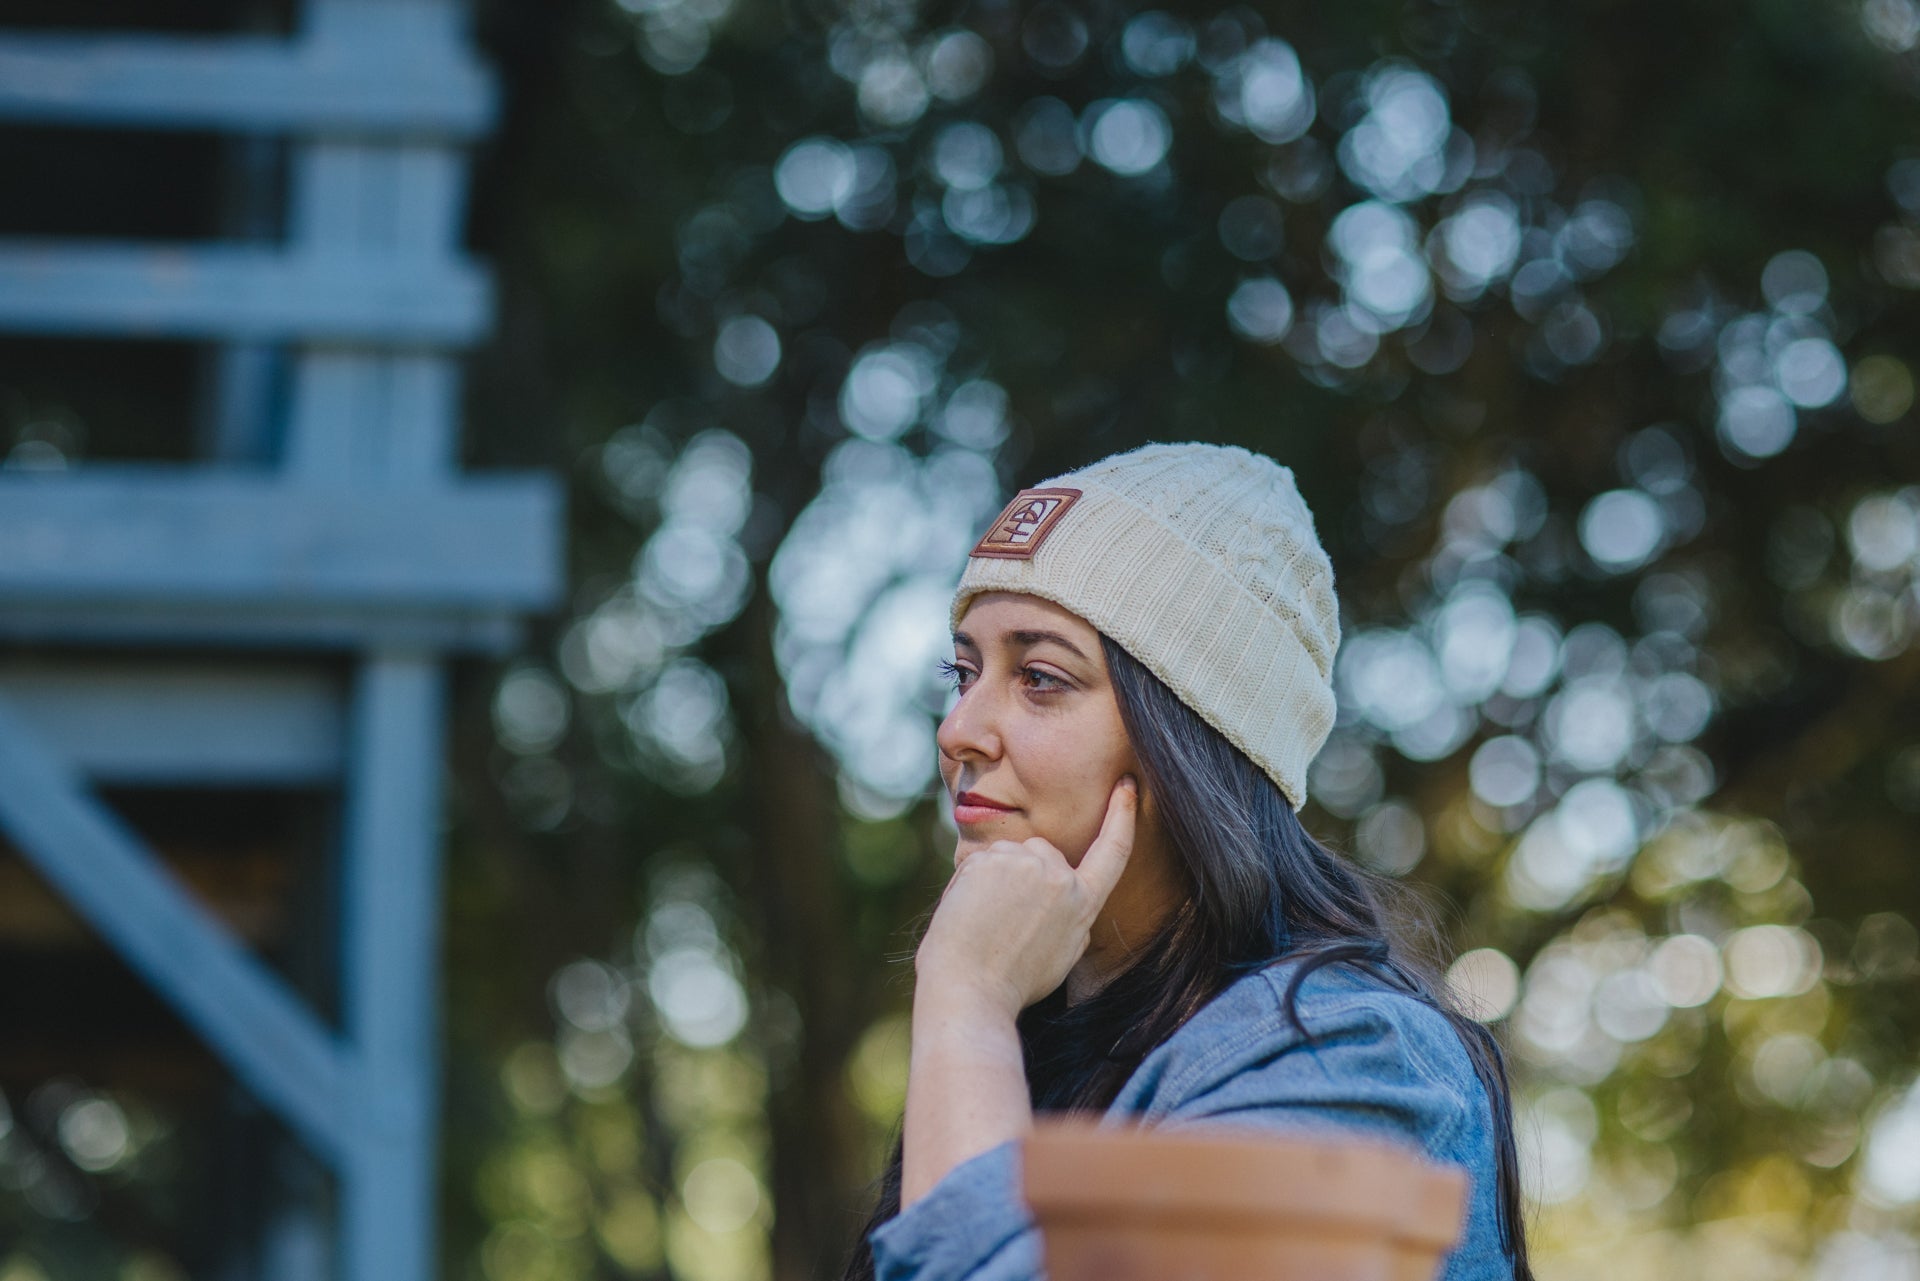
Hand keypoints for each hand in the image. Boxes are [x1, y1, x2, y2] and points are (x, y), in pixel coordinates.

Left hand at [915, 776, 1137, 1019]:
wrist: (971, 989)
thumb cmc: (1012, 981)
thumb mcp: (1062, 954)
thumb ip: (1069, 914)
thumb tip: (1064, 889)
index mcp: (1083, 903)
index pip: (1112, 851)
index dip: (1122, 816)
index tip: (1126, 785)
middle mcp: (1060, 877)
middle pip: (1043, 851)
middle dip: (1024, 872)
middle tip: (1005, 919)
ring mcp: (1025, 864)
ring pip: (1009, 853)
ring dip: (996, 876)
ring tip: (986, 921)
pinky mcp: (992, 859)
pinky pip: (979, 860)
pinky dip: (970, 881)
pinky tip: (968, 912)